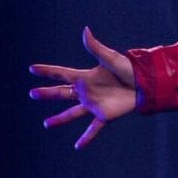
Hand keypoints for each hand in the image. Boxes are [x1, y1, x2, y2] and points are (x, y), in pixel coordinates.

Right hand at [29, 26, 137, 147]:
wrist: (146, 83)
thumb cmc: (129, 68)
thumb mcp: (111, 58)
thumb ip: (95, 47)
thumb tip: (85, 30)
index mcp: (86, 77)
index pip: (61, 73)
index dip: (47, 71)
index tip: (31, 69)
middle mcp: (87, 91)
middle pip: (62, 93)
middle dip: (47, 93)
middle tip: (32, 94)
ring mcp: (95, 104)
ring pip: (72, 113)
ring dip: (60, 119)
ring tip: (46, 124)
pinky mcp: (105, 115)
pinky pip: (93, 128)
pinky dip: (86, 137)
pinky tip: (78, 147)